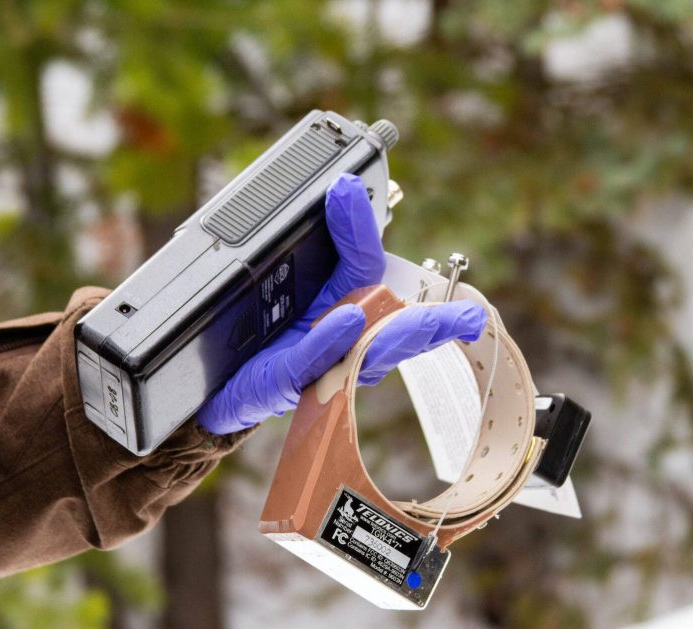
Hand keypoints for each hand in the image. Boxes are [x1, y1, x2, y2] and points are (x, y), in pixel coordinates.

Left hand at [196, 174, 486, 434]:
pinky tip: (348, 320)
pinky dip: (331, 338)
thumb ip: (337, 239)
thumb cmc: (271, 326)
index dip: (442, 310)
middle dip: (434, 329)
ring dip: (394, 334)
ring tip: (417, 319)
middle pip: (398, 336)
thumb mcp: (306, 270)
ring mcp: (323, 366)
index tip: (472, 314)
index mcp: (363, 317)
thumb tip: (349, 186)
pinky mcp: (287, 377)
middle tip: (466, 321)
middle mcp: (352, 348)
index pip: (406, 303)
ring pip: (366, 352)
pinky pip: (312, 358)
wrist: (220, 371)